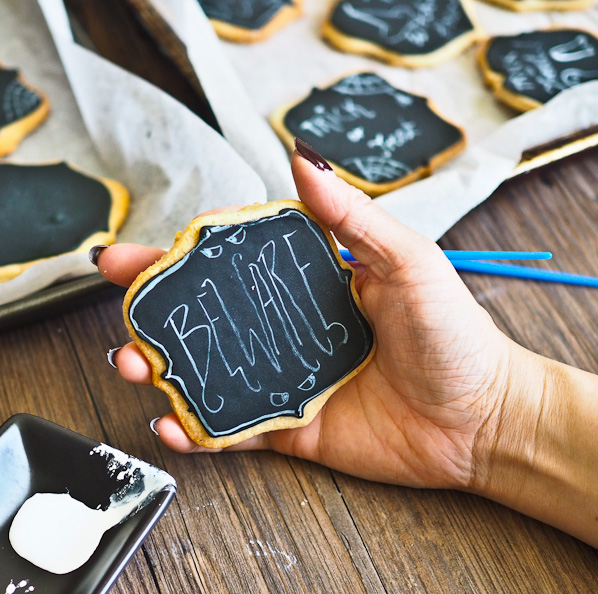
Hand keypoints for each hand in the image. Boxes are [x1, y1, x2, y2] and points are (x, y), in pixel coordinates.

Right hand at [96, 148, 526, 489]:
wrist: (481, 419)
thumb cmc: (456, 335)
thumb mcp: (409, 262)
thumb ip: (353, 218)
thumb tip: (303, 157)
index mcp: (311, 284)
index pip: (236, 262)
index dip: (187, 253)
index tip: (149, 247)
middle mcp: (289, 331)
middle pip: (207, 314)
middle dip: (153, 305)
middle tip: (116, 295)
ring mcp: (285, 382)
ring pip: (206, 372)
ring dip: (160, 366)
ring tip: (131, 361)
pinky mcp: (289, 431)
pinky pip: (231, 431)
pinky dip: (195, 431)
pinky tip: (168, 422)